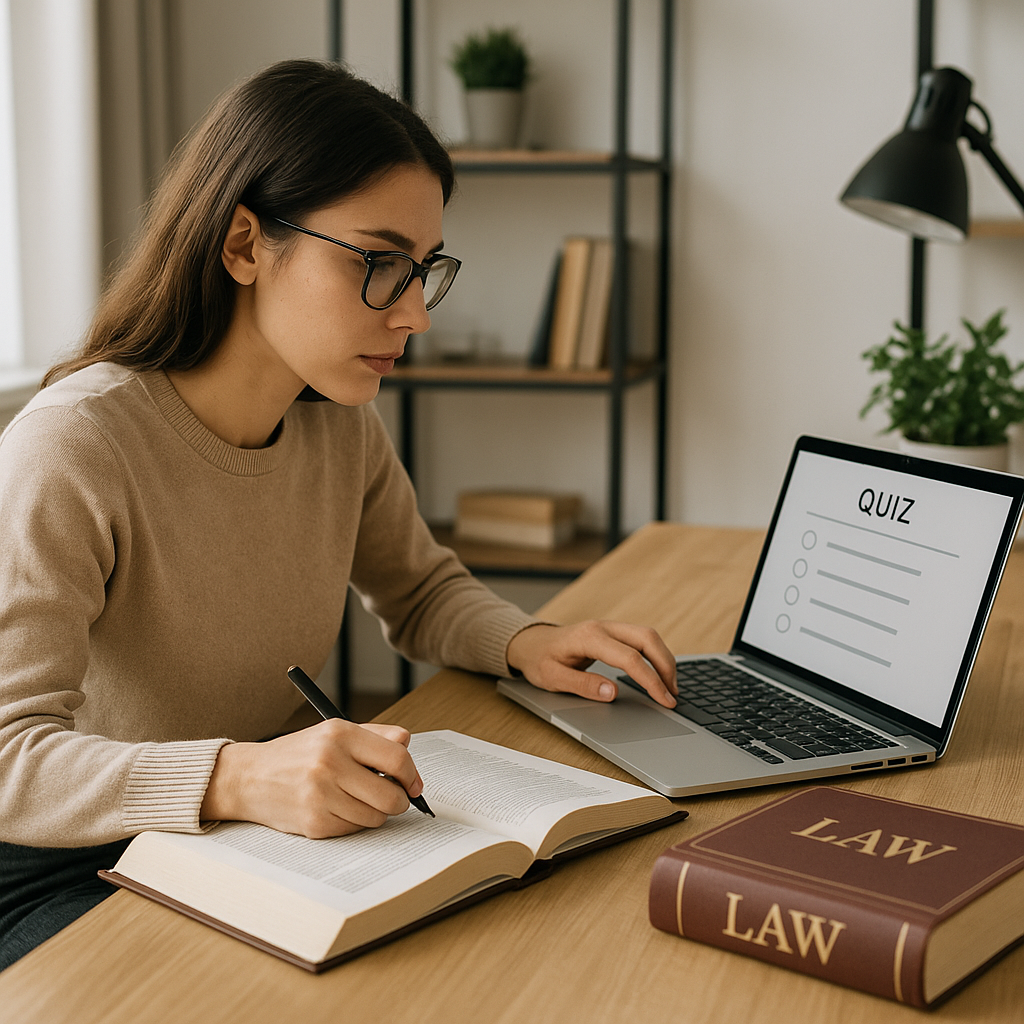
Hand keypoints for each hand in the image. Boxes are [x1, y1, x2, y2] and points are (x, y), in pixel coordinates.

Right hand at [201, 720, 423, 838]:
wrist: (249, 777)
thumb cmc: (299, 754)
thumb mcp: (334, 731)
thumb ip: (376, 735)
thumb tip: (408, 748)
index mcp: (340, 734)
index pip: (397, 757)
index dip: (411, 775)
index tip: (413, 784)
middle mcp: (330, 762)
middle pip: (391, 795)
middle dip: (399, 800)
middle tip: (393, 798)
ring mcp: (321, 795)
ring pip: (375, 817)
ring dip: (375, 813)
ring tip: (359, 800)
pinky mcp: (314, 822)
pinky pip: (354, 829)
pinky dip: (354, 822)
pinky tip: (338, 809)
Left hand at [506, 620, 677, 707]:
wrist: (531, 642)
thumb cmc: (539, 659)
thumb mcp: (553, 678)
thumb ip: (582, 685)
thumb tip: (612, 693)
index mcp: (589, 637)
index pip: (630, 657)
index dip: (650, 680)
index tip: (664, 699)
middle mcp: (603, 627)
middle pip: (647, 638)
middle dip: (666, 666)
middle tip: (673, 694)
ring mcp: (609, 626)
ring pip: (648, 635)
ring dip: (664, 659)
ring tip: (670, 687)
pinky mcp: (613, 632)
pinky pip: (641, 639)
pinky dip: (655, 655)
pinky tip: (658, 673)